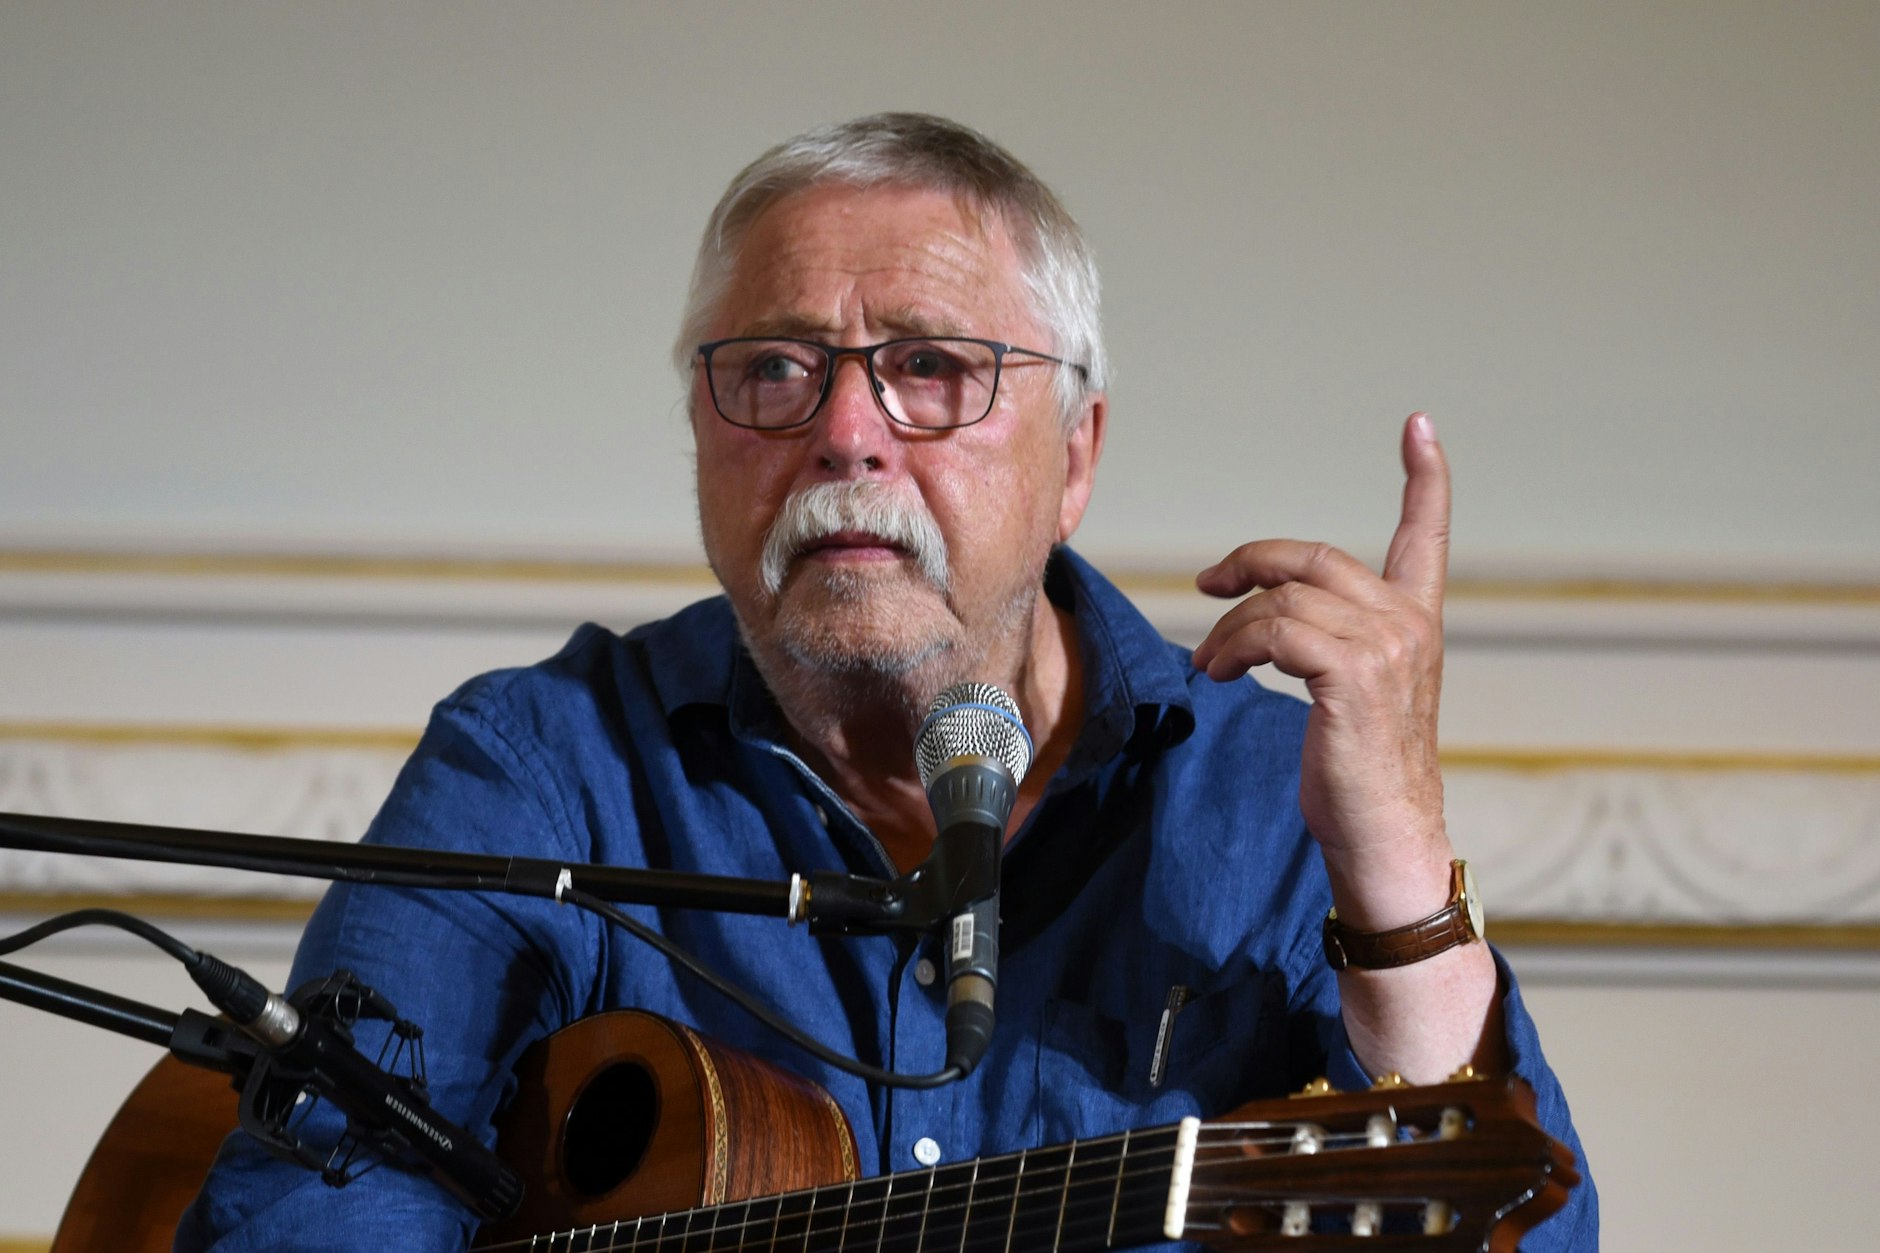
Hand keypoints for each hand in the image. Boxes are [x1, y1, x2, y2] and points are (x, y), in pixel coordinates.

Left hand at [1190, 413, 1450, 927]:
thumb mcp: (1354, 698)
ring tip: (1211, 663)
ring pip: (1284, 597)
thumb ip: (1331, 646)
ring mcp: (1387, 646)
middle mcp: (1409, 624)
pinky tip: (1218, 674)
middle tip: (1209, 585)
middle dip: (1251, 563)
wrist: (1386, 842)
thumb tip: (1264, 623)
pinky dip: (1234, 646)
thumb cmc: (1360, 779)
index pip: (1427, 536)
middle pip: (1315, 557)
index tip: (1418, 428)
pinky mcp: (1354, 673)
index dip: (1426, 479)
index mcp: (1417, 623)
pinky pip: (1274, 630)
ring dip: (1231, 626)